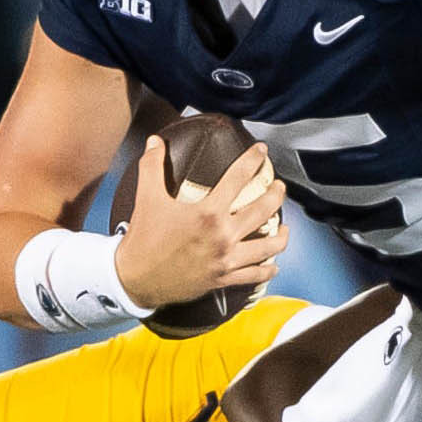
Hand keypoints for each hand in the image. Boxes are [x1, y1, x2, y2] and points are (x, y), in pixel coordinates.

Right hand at [115, 136, 288, 309]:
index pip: (238, 178)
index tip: (262, 151)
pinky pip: (255, 274)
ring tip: (285, 227)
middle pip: (263, 210)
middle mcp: (222, 236)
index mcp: (207, 213)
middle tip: (279, 187)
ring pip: (268, 246)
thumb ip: (152, 166)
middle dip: (276, 194)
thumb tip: (154, 141)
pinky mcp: (223, 279)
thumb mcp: (146, 198)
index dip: (253, 160)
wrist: (136, 280)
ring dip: (281, 235)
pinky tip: (273, 264)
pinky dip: (268, 269)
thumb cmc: (143, 238)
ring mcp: (226, 260)